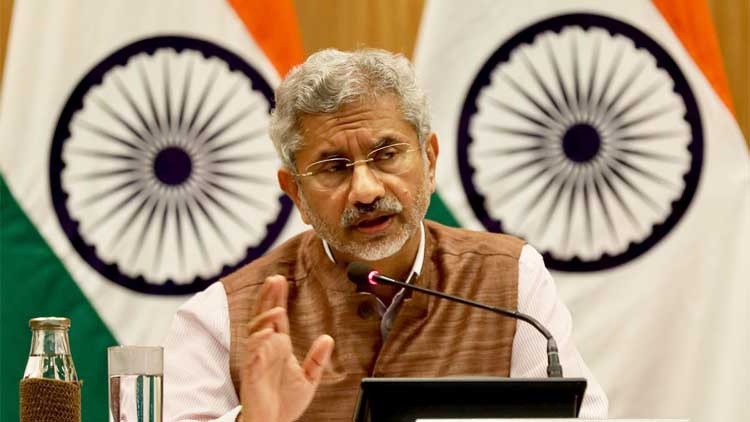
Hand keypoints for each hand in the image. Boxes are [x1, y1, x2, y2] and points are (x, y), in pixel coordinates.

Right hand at [238, 275, 334, 421]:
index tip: (281, 280)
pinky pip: (253, 355)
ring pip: (256, 333)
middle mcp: (266, 349)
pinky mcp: (252, 374)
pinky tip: (266, 334)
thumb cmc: (284, 402)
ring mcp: (257, 360)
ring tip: (276, 309)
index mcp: (278, 347)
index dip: (277, 299)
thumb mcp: (309, 379)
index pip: (277, 317)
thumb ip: (317, 359)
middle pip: (263, 317)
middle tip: (274, 280)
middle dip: (267, 299)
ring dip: (264, 319)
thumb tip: (328, 338)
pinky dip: (258, 343)